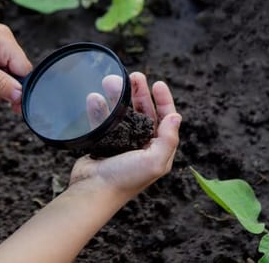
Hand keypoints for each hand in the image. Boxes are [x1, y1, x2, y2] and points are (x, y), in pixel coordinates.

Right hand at [69, 72, 181, 198]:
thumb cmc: (125, 178)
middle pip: (144, 112)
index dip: (164, 100)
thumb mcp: (155, 161)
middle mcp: (142, 145)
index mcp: (158, 150)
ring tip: (111, 81)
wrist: (92, 192)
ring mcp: (121, 143)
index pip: (165, 119)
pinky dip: (99, 109)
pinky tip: (94, 97)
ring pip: (122, 113)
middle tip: (134, 75)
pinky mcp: (103, 143)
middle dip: (139, 93)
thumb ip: (168, 139)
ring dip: (118, 96)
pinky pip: (103, 120)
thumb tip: (176, 116)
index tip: (158, 83)